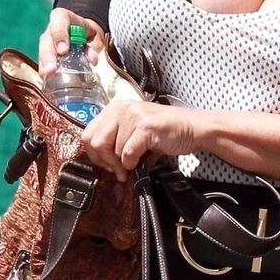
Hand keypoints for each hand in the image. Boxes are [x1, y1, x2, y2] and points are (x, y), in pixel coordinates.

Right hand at [38, 8, 108, 78]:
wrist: (86, 36)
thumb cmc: (90, 34)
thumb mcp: (95, 37)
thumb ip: (94, 46)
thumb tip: (92, 59)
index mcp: (64, 18)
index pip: (58, 20)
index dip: (59, 34)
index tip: (63, 50)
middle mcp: (51, 29)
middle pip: (47, 40)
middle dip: (48, 55)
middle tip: (51, 69)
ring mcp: (47, 43)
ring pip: (42, 52)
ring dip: (45, 65)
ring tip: (47, 75)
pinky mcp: (46, 55)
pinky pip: (43, 63)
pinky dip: (45, 71)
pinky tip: (47, 79)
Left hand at [79, 92, 206, 180]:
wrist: (192, 128)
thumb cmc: (164, 132)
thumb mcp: (133, 130)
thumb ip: (115, 139)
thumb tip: (100, 161)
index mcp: (114, 108)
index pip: (87, 134)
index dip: (95, 155)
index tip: (108, 165)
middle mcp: (120, 108)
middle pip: (95, 142)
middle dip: (105, 162)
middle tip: (118, 171)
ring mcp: (133, 116)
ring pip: (113, 150)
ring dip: (123, 164)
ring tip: (135, 163)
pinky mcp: (145, 127)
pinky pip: (128, 154)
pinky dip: (133, 163)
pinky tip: (141, 161)